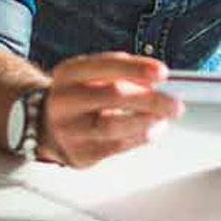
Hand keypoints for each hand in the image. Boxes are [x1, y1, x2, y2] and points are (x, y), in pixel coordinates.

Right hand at [38, 51, 184, 168]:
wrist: (45, 126)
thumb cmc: (80, 96)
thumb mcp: (91, 76)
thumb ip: (120, 73)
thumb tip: (155, 80)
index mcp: (69, 73)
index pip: (105, 66)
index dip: (136, 68)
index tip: (162, 73)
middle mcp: (65, 100)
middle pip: (111, 95)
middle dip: (148, 99)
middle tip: (174, 103)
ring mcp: (70, 130)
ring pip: (112, 125)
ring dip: (145, 120)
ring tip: (165, 116)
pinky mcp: (79, 154)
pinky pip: (115, 147)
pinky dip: (139, 138)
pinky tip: (153, 130)